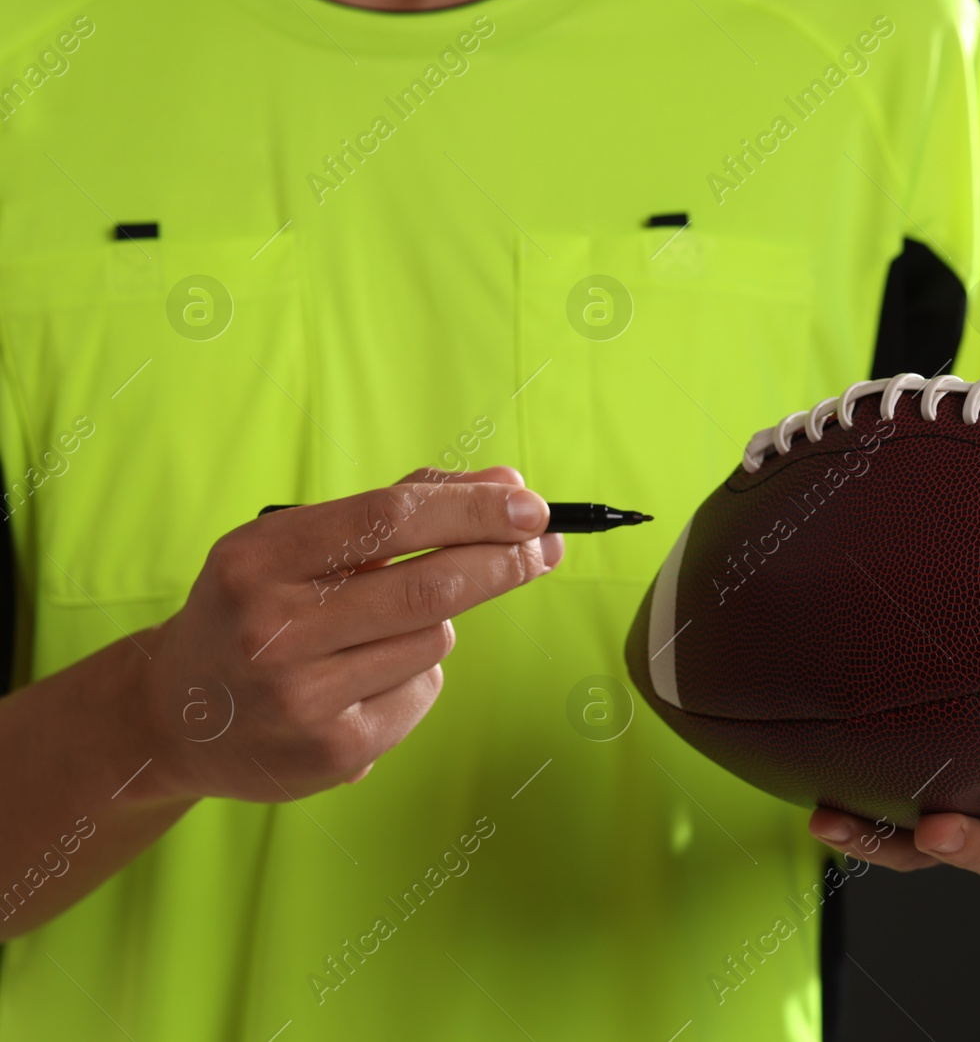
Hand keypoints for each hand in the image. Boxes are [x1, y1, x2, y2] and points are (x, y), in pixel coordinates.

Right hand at [129, 466, 559, 804]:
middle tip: (545, 546)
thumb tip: (505, 484)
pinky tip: (361, 683)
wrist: (176, 717)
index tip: (531, 503)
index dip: (472, 509)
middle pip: (429, 587)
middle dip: (502, 562)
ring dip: (436, 625)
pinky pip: (422, 693)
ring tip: (375, 633)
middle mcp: (273, 629)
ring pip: (433, 641)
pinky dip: (416, 677)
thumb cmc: (258, 610)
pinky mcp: (333, 753)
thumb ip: (399, 510)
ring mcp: (301, 699)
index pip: (390, 518)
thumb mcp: (297, 546)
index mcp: (259, 559)